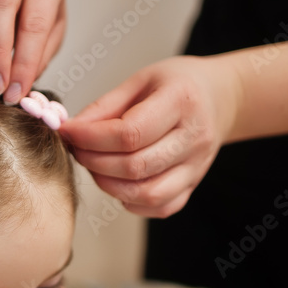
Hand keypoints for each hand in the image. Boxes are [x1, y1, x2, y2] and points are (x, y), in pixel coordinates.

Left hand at [59, 55, 242, 217]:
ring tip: (95, 166)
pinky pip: (160, 207)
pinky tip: (119, 183)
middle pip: (136, 166)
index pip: (130, 133)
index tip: (68, 133)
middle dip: (95, 162)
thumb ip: (105, 107)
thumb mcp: (141, 80)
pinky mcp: (193, 185)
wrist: (219, 98)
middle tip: (77, 149)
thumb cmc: (178, 85)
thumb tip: (71, 131)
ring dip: (110, 186)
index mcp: (181, 101)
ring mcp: (197, 166)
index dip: (91, 138)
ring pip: (148, 193)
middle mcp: (194, 137)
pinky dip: (132, 202)